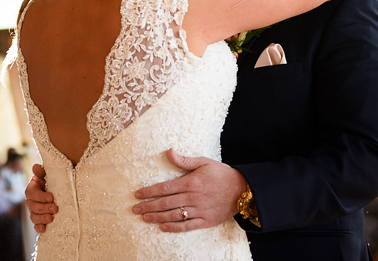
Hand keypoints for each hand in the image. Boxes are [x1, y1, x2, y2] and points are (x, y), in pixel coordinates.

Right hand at [25, 164, 57, 232]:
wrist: (56, 191)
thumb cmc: (51, 180)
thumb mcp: (47, 174)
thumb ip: (42, 171)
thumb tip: (36, 167)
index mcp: (32, 189)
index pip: (32, 193)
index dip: (40, 196)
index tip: (51, 197)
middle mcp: (31, 201)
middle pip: (33, 206)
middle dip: (44, 208)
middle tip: (55, 208)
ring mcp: (34, 212)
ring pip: (34, 217)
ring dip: (42, 219)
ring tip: (51, 218)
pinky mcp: (38, 220)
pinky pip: (36, 225)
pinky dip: (39, 228)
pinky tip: (45, 229)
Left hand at [131, 149, 245, 232]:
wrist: (243, 190)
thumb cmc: (222, 174)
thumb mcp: (203, 162)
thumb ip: (184, 160)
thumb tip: (169, 151)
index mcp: (190, 182)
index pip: (164, 188)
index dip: (149, 191)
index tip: (137, 194)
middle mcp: (193, 197)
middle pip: (165, 203)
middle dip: (148, 205)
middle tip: (134, 209)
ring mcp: (199, 210)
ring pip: (174, 215)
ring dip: (157, 217)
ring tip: (144, 218)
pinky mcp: (206, 220)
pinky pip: (187, 225)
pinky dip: (174, 227)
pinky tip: (163, 227)